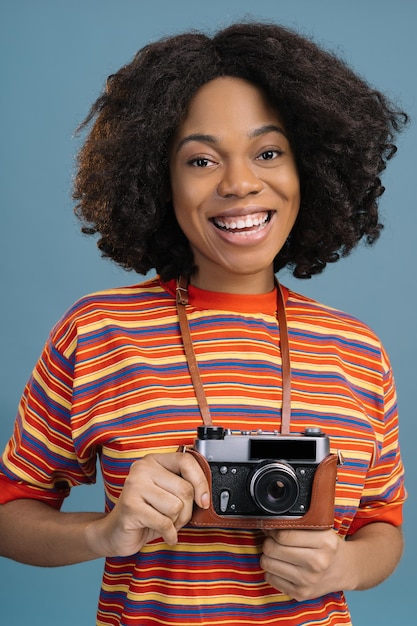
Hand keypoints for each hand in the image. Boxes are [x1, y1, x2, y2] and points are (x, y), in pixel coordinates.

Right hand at [86, 451, 209, 556]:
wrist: (114, 532)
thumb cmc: (145, 513)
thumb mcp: (165, 494)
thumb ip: (182, 487)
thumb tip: (205, 495)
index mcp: (154, 460)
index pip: (186, 461)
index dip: (201, 481)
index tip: (204, 500)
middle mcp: (143, 468)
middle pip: (185, 488)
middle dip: (187, 511)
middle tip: (176, 518)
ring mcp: (135, 486)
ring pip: (176, 507)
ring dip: (176, 523)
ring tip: (164, 523)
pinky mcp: (131, 507)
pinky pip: (165, 522)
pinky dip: (169, 534)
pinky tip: (164, 534)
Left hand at [260, 528, 346, 600]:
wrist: (343, 570)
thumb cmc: (327, 547)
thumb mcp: (320, 529)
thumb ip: (297, 524)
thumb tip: (267, 526)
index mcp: (324, 542)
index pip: (284, 535)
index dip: (273, 530)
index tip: (273, 529)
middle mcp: (318, 563)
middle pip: (273, 549)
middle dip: (268, 542)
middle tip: (274, 541)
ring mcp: (309, 581)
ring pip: (268, 564)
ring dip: (268, 556)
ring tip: (278, 554)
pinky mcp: (301, 593)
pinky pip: (270, 578)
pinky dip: (272, 571)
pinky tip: (283, 567)